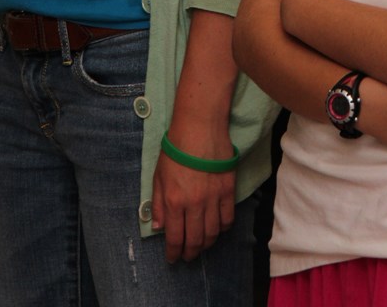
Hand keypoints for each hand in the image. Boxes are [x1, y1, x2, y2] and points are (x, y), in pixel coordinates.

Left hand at [151, 143, 234, 262]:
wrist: (200, 127)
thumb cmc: (175, 150)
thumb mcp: (158, 176)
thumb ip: (158, 204)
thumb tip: (159, 228)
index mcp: (174, 201)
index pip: (175, 237)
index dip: (173, 253)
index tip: (173, 258)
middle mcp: (194, 204)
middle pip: (195, 240)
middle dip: (190, 253)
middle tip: (187, 256)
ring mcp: (213, 198)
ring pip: (213, 233)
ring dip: (206, 244)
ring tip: (201, 245)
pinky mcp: (228, 190)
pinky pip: (228, 218)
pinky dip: (222, 228)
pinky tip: (217, 228)